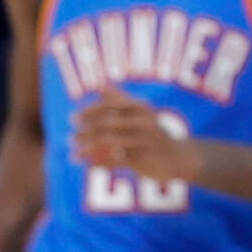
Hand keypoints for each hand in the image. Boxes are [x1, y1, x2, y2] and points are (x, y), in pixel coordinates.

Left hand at [71, 88, 200, 183]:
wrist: (179, 157)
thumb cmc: (154, 133)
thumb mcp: (143, 114)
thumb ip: (121, 100)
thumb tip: (100, 86)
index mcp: (142, 107)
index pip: (110, 104)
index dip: (90, 110)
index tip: (73, 118)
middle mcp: (143, 121)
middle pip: (107, 123)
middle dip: (85, 130)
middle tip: (71, 138)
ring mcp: (143, 140)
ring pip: (107, 142)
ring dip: (87, 148)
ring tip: (74, 154)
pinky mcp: (142, 160)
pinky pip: (113, 161)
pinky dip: (97, 163)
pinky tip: (87, 166)